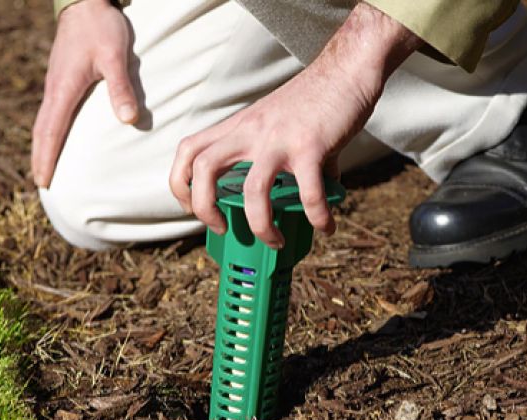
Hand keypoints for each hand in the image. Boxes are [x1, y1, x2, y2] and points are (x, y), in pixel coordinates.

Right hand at [32, 0, 137, 187]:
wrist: (86, 0)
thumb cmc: (101, 27)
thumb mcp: (115, 56)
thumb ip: (121, 88)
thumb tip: (128, 120)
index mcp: (63, 90)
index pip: (51, 132)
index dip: (47, 158)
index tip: (43, 181)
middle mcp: (54, 90)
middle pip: (41, 132)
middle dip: (40, 158)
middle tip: (40, 183)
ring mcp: (55, 84)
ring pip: (43, 122)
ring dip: (42, 146)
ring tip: (44, 167)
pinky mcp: (60, 78)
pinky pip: (50, 112)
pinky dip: (48, 131)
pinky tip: (56, 137)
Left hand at [169, 2, 420, 248]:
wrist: (346, 70)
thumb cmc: (314, 99)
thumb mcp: (280, 125)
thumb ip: (282, 160)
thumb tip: (306, 196)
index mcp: (239, 126)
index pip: (189, 150)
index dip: (180, 183)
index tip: (192, 207)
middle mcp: (251, 132)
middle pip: (204, 168)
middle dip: (204, 208)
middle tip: (222, 228)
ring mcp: (279, 139)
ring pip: (252, 190)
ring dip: (260, 225)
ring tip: (275, 241)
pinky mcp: (311, 146)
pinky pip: (309, 193)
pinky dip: (317, 217)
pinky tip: (327, 226)